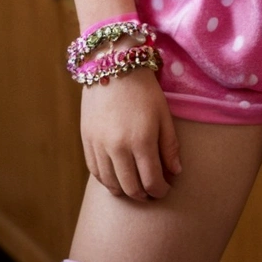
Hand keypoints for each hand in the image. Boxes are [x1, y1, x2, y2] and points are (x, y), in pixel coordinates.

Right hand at [80, 68, 181, 199]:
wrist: (112, 66)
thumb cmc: (144, 89)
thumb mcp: (163, 114)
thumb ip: (170, 146)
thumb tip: (175, 172)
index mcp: (141, 141)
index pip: (151, 181)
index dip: (160, 191)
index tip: (165, 189)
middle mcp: (118, 148)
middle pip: (131, 188)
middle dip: (144, 195)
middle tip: (151, 193)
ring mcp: (99, 145)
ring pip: (111, 184)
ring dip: (125, 191)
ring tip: (135, 188)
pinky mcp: (86, 141)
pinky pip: (95, 172)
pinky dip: (107, 181)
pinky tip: (116, 179)